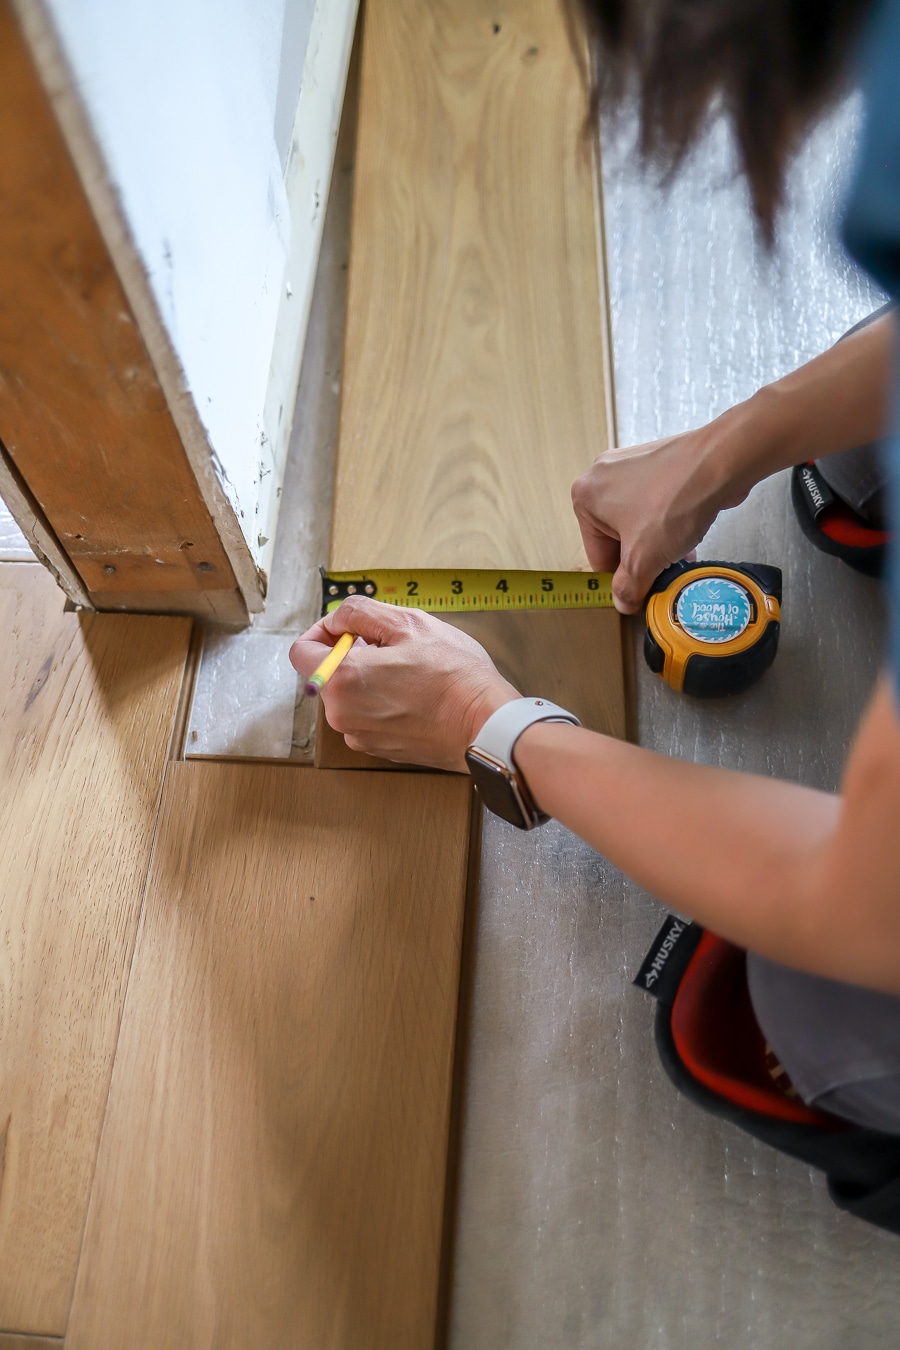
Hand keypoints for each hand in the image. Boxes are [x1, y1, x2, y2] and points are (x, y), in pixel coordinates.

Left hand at [289, 596, 519, 770]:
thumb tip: (338, 620)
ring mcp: (360, 736)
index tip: (349, 628)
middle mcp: (341, 714)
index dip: (322, 631)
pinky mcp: (379, 749)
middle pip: (328, 673)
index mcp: (340, 680)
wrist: (485, 724)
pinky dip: (382, 702)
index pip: (301, 651)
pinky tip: (415, 693)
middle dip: (352, 654)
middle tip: (393, 646)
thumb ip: (360, 613)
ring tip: (410, 670)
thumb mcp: (408, 622)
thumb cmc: (453, 675)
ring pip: (349, 696)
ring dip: (369, 678)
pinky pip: (367, 716)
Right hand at [571, 423, 750, 612]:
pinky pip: (654, 503)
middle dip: (642, 558)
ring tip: (680, 555)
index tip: (641, 589)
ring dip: (656, 544)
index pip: (598, 555)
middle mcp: (601, 476)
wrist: (720, 463)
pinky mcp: (656, 462)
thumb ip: (628, 587)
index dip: (621, 578)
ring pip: (637, 522)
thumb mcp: (644, 560)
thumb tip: (623, 601)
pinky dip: (667, 522)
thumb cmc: (675, 501)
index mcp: (585, 497)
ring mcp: (629, 465)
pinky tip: (687, 534)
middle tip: (665, 570)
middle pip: (616, 537)